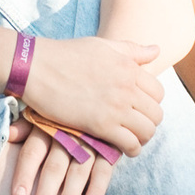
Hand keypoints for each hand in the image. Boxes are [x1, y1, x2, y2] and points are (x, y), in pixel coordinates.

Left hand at [4, 120, 111, 194]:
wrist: (100, 95)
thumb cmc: (60, 111)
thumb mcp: (42, 112)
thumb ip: (25, 126)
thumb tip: (8, 134)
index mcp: (47, 125)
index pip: (32, 151)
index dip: (24, 174)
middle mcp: (68, 134)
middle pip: (55, 167)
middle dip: (45, 193)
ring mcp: (91, 141)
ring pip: (79, 171)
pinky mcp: (110, 149)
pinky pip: (104, 171)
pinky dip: (97, 190)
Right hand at [19, 35, 163, 154]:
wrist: (36, 67)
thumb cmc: (65, 54)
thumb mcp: (102, 45)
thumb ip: (131, 49)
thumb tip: (156, 49)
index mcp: (129, 67)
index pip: (158, 92)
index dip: (151, 103)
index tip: (139, 109)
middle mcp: (127, 87)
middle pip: (156, 114)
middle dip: (149, 122)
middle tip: (136, 126)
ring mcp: (116, 107)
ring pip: (147, 131)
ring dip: (142, 138)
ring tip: (131, 138)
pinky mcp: (101, 125)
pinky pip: (130, 144)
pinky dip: (131, 149)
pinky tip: (122, 148)